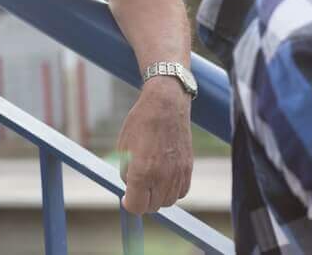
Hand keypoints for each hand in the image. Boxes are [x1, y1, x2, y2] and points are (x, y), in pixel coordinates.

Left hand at [116, 78, 192, 214]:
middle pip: (152, 207)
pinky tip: (164, 177)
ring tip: (151, 180)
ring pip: (168, 201)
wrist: (165, 105)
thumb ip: (126, 173)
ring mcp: (177, 173)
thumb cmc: (140, 123)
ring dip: (158, 196)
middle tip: (137, 187)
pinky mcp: (188, 168)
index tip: (126, 197)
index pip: (136, 206)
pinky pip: (181, 192)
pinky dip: (172, 190)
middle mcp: (162, 176)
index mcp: (142, 171)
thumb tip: (129, 189)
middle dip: (142, 201)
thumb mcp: (123, 147)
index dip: (128, 204)